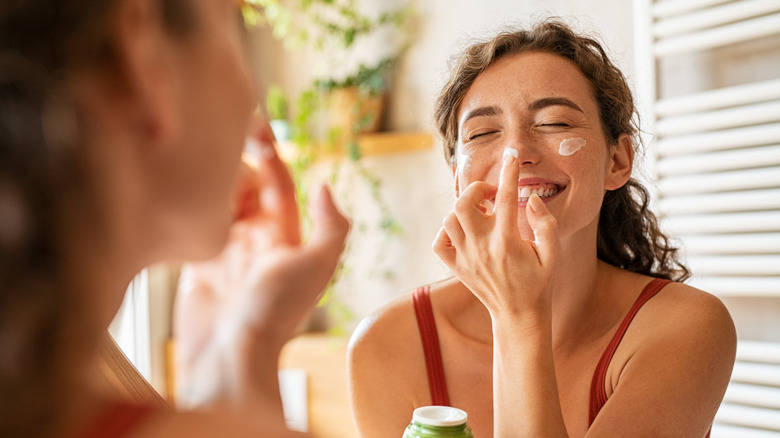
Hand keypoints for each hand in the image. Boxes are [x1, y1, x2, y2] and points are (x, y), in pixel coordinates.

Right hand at [173, 121, 348, 408]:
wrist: (228, 356)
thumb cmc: (275, 314)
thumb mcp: (316, 267)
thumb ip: (330, 226)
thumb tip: (323, 184)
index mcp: (285, 235)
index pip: (277, 182)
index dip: (267, 153)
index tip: (251, 124)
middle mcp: (256, 239)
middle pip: (244, 185)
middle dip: (234, 164)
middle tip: (216, 149)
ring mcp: (225, 251)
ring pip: (218, 201)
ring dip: (212, 182)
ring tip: (198, 167)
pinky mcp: (195, 264)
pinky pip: (193, 224)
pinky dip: (190, 208)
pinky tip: (181, 190)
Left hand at [432, 149, 559, 320]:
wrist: (519, 315)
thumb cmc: (539, 283)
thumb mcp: (553, 254)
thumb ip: (546, 224)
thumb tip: (531, 199)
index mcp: (508, 242)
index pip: (505, 197)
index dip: (509, 172)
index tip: (511, 156)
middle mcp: (482, 248)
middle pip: (464, 204)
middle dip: (476, 190)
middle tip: (491, 194)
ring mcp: (466, 258)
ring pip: (449, 220)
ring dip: (463, 209)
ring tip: (481, 213)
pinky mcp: (456, 267)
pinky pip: (439, 243)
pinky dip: (446, 231)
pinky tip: (464, 231)